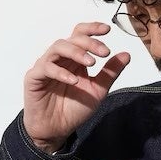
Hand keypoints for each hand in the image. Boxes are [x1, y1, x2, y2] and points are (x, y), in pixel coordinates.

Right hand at [22, 21, 130, 151]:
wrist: (57, 130)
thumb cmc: (74, 110)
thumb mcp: (98, 91)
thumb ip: (110, 73)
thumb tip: (126, 55)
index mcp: (74, 59)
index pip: (80, 35)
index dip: (92, 29)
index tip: (107, 30)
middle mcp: (60, 59)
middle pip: (72, 39)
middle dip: (90, 42)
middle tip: (104, 52)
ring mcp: (46, 66)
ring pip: (58, 47)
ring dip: (76, 52)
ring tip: (91, 63)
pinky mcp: (34, 77)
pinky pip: (46, 68)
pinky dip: (61, 72)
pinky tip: (74, 80)